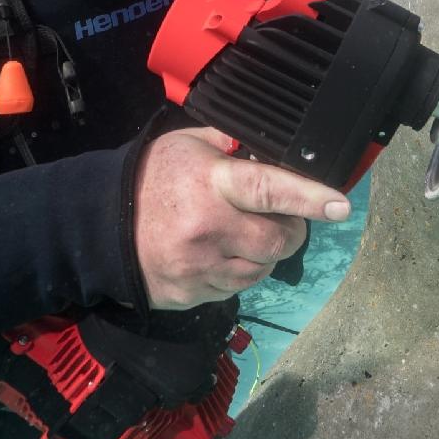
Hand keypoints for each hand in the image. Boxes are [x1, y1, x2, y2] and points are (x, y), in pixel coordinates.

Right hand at [133, 128, 350, 309]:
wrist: (98, 227)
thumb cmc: (149, 178)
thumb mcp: (188, 144)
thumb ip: (232, 143)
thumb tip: (274, 145)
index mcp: (211, 185)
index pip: (270, 190)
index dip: (309, 197)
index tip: (340, 206)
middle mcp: (209, 229)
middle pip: (278, 241)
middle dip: (290, 230)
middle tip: (281, 219)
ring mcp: (200, 267)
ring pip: (262, 270)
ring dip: (265, 255)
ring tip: (246, 234)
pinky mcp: (193, 294)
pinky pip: (236, 289)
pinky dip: (240, 272)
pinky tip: (222, 254)